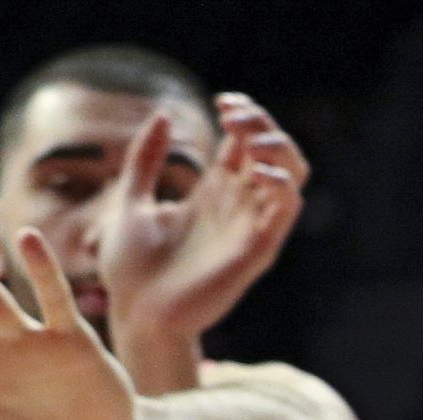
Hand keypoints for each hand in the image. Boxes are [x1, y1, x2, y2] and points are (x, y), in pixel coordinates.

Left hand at [100, 94, 308, 344]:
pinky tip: (257, 170)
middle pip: (275, 154)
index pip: (247, 145)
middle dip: (263, 124)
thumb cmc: (130, 269)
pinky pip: (286, 209)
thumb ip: (145, 159)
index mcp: (213, 194)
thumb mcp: (131, 199)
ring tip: (250, 138)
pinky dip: (282, 182)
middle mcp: (238, 208)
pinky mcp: (256, 250)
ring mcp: (250, 227)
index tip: (221, 102)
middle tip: (233, 115)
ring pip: (291, 175)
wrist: (136, 315)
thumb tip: (162, 115)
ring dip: (279, 148)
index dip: (245, 117)